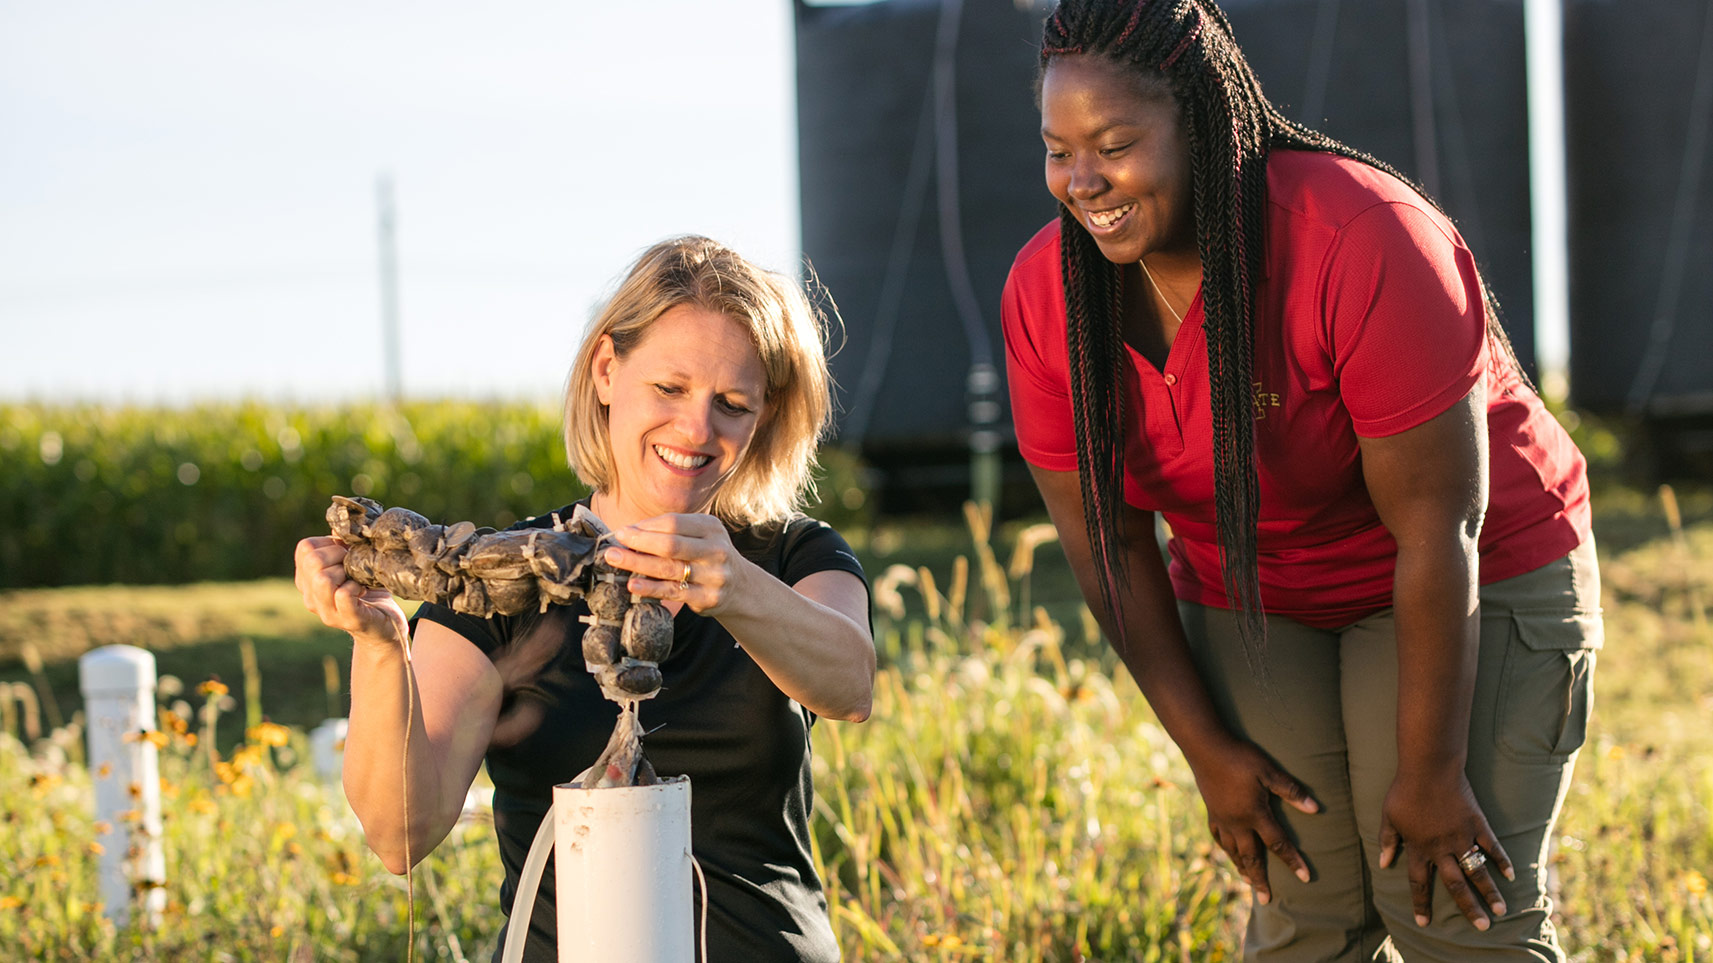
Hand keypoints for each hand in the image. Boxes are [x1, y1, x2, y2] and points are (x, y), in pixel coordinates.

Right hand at [294, 536, 407, 647]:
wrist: (385, 627)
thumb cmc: (369, 592)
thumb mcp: (353, 564)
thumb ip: (343, 545)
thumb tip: (342, 520)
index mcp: (306, 579)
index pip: (305, 548)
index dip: (330, 543)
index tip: (347, 552)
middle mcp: (310, 597)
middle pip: (312, 561)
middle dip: (339, 554)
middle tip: (355, 563)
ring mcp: (326, 611)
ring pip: (322, 580)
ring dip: (347, 571)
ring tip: (358, 578)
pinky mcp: (347, 620)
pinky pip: (343, 595)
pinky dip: (356, 587)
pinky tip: (364, 589)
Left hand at [600, 514, 746, 615]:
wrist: (740, 586)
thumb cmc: (707, 555)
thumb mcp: (698, 535)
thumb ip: (670, 531)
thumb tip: (631, 532)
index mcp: (711, 527)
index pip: (673, 523)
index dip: (645, 528)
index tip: (623, 531)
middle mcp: (716, 550)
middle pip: (670, 545)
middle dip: (638, 544)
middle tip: (613, 545)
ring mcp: (714, 575)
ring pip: (669, 569)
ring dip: (637, 564)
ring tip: (615, 560)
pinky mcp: (708, 597)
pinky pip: (673, 592)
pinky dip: (651, 588)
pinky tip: (633, 585)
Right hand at [1189, 737, 1320, 904]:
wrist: (1205, 747)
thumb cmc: (1240, 757)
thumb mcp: (1269, 771)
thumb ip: (1291, 791)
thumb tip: (1315, 809)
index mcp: (1254, 814)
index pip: (1278, 843)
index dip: (1293, 861)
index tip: (1305, 878)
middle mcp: (1237, 823)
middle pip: (1251, 857)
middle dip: (1260, 880)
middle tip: (1266, 899)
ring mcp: (1222, 819)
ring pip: (1233, 851)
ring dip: (1242, 869)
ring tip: (1249, 883)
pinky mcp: (1212, 812)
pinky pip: (1219, 839)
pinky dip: (1227, 850)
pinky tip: (1230, 853)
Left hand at [1378, 770, 1513, 929]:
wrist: (1428, 767)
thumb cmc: (1404, 791)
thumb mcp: (1388, 816)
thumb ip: (1388, 841)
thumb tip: (1383, 863)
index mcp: (1418, 847)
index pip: (1419, 882)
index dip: (1420, 903)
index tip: (1424, 923)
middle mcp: (1441, 847)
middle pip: (1456, 885)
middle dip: (1469, 908)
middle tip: (1482, 927)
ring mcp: (1461, 836)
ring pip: (1477, 871)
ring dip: (1490, 892)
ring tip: (1501, 911)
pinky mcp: (1477, 824)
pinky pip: (1492, 846)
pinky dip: (1502, 861)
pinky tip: (1511, 876)